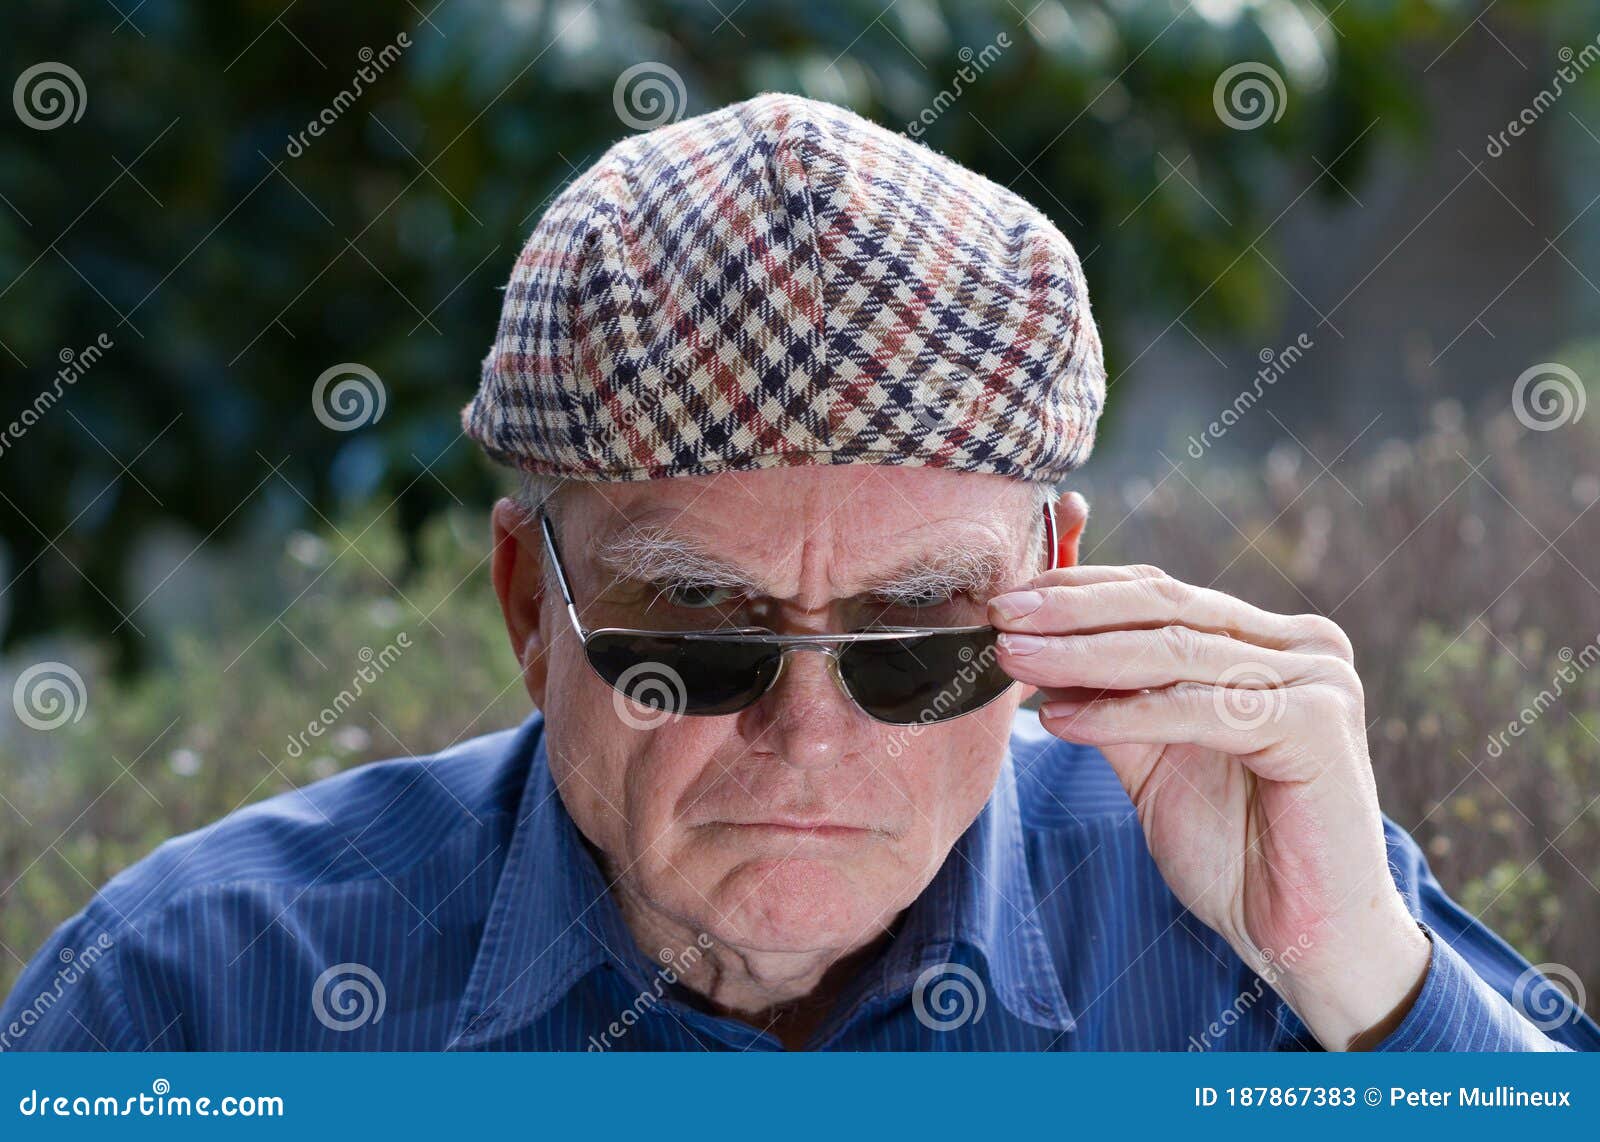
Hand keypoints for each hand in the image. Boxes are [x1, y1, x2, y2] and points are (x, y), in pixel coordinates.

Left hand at [989, 563, 1430, 1049]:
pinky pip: (1198, 709)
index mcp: (1268, 641)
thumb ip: (1110, 701)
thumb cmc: (1236, 852)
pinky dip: (1122, 714)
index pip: (1161, 593)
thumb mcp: (1153, 759)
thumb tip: (1033, 651)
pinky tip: (1061, 718)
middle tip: (1001, 616)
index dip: (1080, 590)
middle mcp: (1301, 647)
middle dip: (1071, 611)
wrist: (1304, 938)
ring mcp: (1316, 679)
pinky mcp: (1316, 724)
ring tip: (1015, 658)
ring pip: (1174, 652)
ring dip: (1081, 655)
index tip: (1008, 600)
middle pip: (1166, 607)